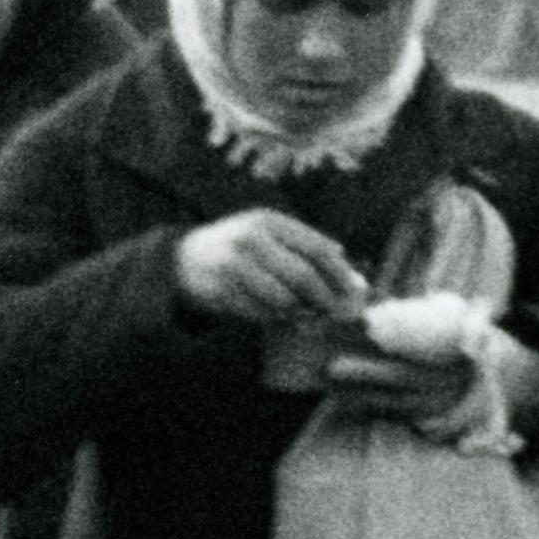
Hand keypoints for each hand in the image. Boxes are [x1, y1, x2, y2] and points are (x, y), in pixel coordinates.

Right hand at [167, 209, 369, 325]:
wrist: (185, 258)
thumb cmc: (240, 247)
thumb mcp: (270, 234)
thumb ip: (307, 247)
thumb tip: (351, 273)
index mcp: (267, 221)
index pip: (315, 247)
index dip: (338, 272)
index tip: (353, 290)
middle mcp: (250, 240)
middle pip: (301, 276)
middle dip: (322, 297)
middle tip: (333, 311)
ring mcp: (232, 267)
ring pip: (282, 299)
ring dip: (298, 311)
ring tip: (303, 313)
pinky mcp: (221, 292)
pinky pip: (261, 312)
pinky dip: (275, 317)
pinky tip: (277, 314)